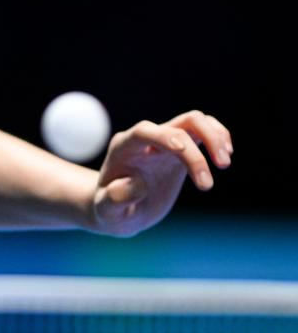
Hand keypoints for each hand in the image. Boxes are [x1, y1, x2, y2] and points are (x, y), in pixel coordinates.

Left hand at [90, 110, 232, 236]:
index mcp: (123, 149)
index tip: (183, 151)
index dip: (164, 137)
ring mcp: (163, 141)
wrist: (118, 210)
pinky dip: (218, 136)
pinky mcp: (180, 148)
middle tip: (211, 180)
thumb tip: (137, 184)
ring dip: (215, 137)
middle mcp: (144, 139)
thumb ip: (116, 198)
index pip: (144, 132)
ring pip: (194, 121)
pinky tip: (225, 156)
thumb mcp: (107, 211)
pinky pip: (201, 129)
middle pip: (178, 125)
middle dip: (199, 148)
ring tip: (224, 164)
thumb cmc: (110, 210)